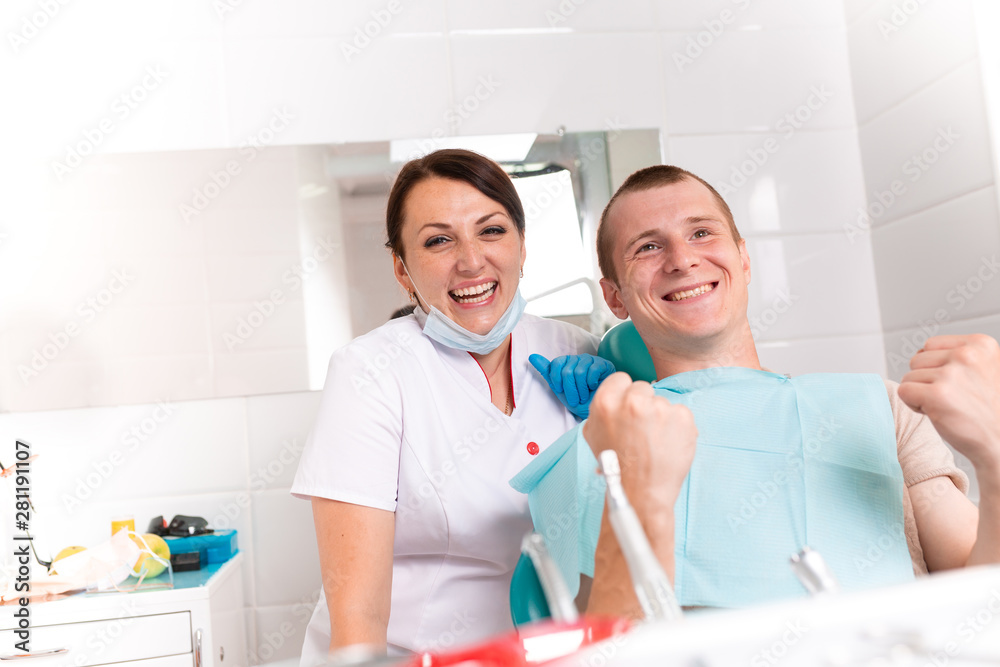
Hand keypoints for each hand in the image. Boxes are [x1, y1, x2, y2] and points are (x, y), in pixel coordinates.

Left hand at [529, 353, 615, 418]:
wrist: (595, 409)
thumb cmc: (577, 398)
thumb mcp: (559, 387)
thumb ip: (547, 371)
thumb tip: (531, 356)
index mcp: (567, 361)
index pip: (556, 363)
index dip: (557, 379)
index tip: (560, 390)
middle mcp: (579, 358)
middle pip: (567, 370)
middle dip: (570, 389)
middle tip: (575, 398)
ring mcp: (592, 360)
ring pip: (579, 372)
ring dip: (581, 390)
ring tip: (584, 396)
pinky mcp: (604, 365)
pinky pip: (592, 372)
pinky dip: (591, 384)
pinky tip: (593, 387)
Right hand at [582, 372, 696, 510]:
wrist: (641, 493)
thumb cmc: (616, 467)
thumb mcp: (593, 434)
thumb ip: (602, 410)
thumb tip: (615, 397)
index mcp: (606, 402)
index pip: (621, 379)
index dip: (624, 394)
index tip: (628, 408)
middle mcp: (633, 401)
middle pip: (643, 388)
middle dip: (643, 404)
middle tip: (641, 428)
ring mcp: (660, 409)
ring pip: (662, 402)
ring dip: (661, 417)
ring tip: (655, 442)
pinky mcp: (683, 418)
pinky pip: (680, 413)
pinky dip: (677, 427)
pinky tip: (668, 444)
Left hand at [898, 334, 999, 471]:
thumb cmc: (988, 410)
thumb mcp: (983, 370)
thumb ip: (957, 356)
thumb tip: (920, 351)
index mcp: (981, 344)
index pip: (931, 344)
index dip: (936, 367)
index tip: (957, 385)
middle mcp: (967, 355)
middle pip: (917, 359)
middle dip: (927, 380)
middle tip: (952, 398)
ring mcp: (952, 374)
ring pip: (909, 376)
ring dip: (921, 393)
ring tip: (947, 406)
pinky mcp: (937, 395)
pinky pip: (904, 391)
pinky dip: (913, 405)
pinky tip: (937, 413)